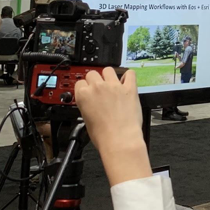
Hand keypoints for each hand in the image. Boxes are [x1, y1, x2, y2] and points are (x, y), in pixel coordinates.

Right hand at [75, 68, 150, 185]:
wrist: (120, 140)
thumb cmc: (103, 136)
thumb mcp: (86, 120)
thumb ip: (87, 105)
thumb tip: (90, 103)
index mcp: (83, 95)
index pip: (79, 82)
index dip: (84, 87)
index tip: (88, 91)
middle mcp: (98, 87)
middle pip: (92, 73)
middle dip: (95, 80)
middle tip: (99, 89)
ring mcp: (114, 86)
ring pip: (108, 70)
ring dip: (109, 76)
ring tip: (112, 84)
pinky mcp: (129, 88)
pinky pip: (129, 73)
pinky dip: (128, 76)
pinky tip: (126, 81)